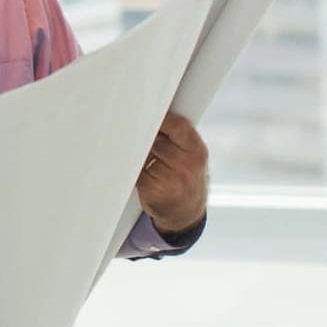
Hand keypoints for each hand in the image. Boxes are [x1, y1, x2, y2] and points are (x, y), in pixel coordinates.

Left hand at [137, 112, 208, 235]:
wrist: (186, 214)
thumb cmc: (185, 178)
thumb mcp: (191, 156)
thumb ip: (176, 137)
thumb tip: (148, 114)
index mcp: (197, 151)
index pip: (177, 125)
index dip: (159, 118)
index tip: (144, 112)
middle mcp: (187, 164)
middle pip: (153, 138)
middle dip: (142, 136)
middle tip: (131, 130)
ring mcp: (171, 178)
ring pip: (141, 154)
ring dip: (134, 152)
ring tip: (136, 154)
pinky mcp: (154, 190)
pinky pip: (134, 170)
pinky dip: (130, 167)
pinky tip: (131, 167)